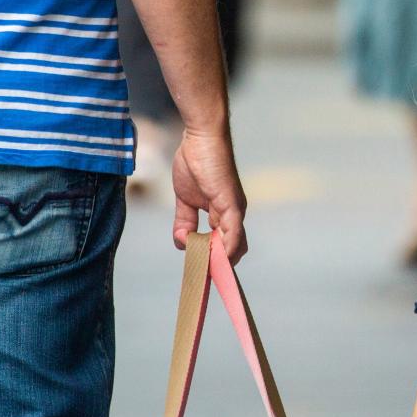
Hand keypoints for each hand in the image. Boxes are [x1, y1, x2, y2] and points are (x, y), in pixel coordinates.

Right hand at [171, 130, 247, 263]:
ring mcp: (234, 210)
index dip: (215, 260)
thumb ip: (184, 221)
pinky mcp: (231, 203)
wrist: (200, 138)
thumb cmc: (195, 162)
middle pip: (233, 250)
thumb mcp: (184, 199)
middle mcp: (232, 214)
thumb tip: (181, 243)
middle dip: (219, 266)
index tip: (203, 274)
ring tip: (205, 271)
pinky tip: (219, 257)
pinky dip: (228, 247)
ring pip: (235, 244)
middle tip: (202, 277)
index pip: (224, 244)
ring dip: (221, 261)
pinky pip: (233, 231)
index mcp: (222, 214)